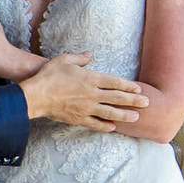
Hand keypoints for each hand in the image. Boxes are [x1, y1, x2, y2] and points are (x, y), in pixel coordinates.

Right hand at [20, 53, 149, 130]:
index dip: (129, 85)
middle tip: (147, 103)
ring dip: (125, 115)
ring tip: (137, 117)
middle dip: (134, 100)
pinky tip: (114, 128)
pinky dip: (105, 126)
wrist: (35, 95)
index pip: (115, 82)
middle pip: (118, 98)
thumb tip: (90, 54)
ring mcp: (86, 108)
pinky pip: (95, 124)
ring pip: (110, 113)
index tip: (139, 88)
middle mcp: (92, 94)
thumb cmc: (50, 75)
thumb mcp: (65, 60)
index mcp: (91, 79)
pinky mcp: (78, 118)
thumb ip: (80, 58)